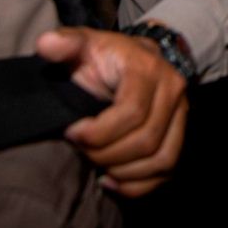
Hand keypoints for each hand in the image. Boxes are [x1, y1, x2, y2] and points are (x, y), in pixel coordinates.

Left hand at [38, 27, 189, 197]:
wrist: (137, 58)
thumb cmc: (104, 56)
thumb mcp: (83, 43)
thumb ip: (65, 42)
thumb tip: (45, 44)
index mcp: (147, 69)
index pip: (132, 112)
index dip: (99, 132)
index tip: (72, 133)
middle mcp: (172, 92)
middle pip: (147, 140)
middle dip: (107, 154)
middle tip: (81, 150)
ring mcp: (181, 116)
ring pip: (162, 159)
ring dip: (124, 172)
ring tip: (96, 165)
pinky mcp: (180, 135)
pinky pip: (167, 171)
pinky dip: (138, 185)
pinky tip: (111, 181)